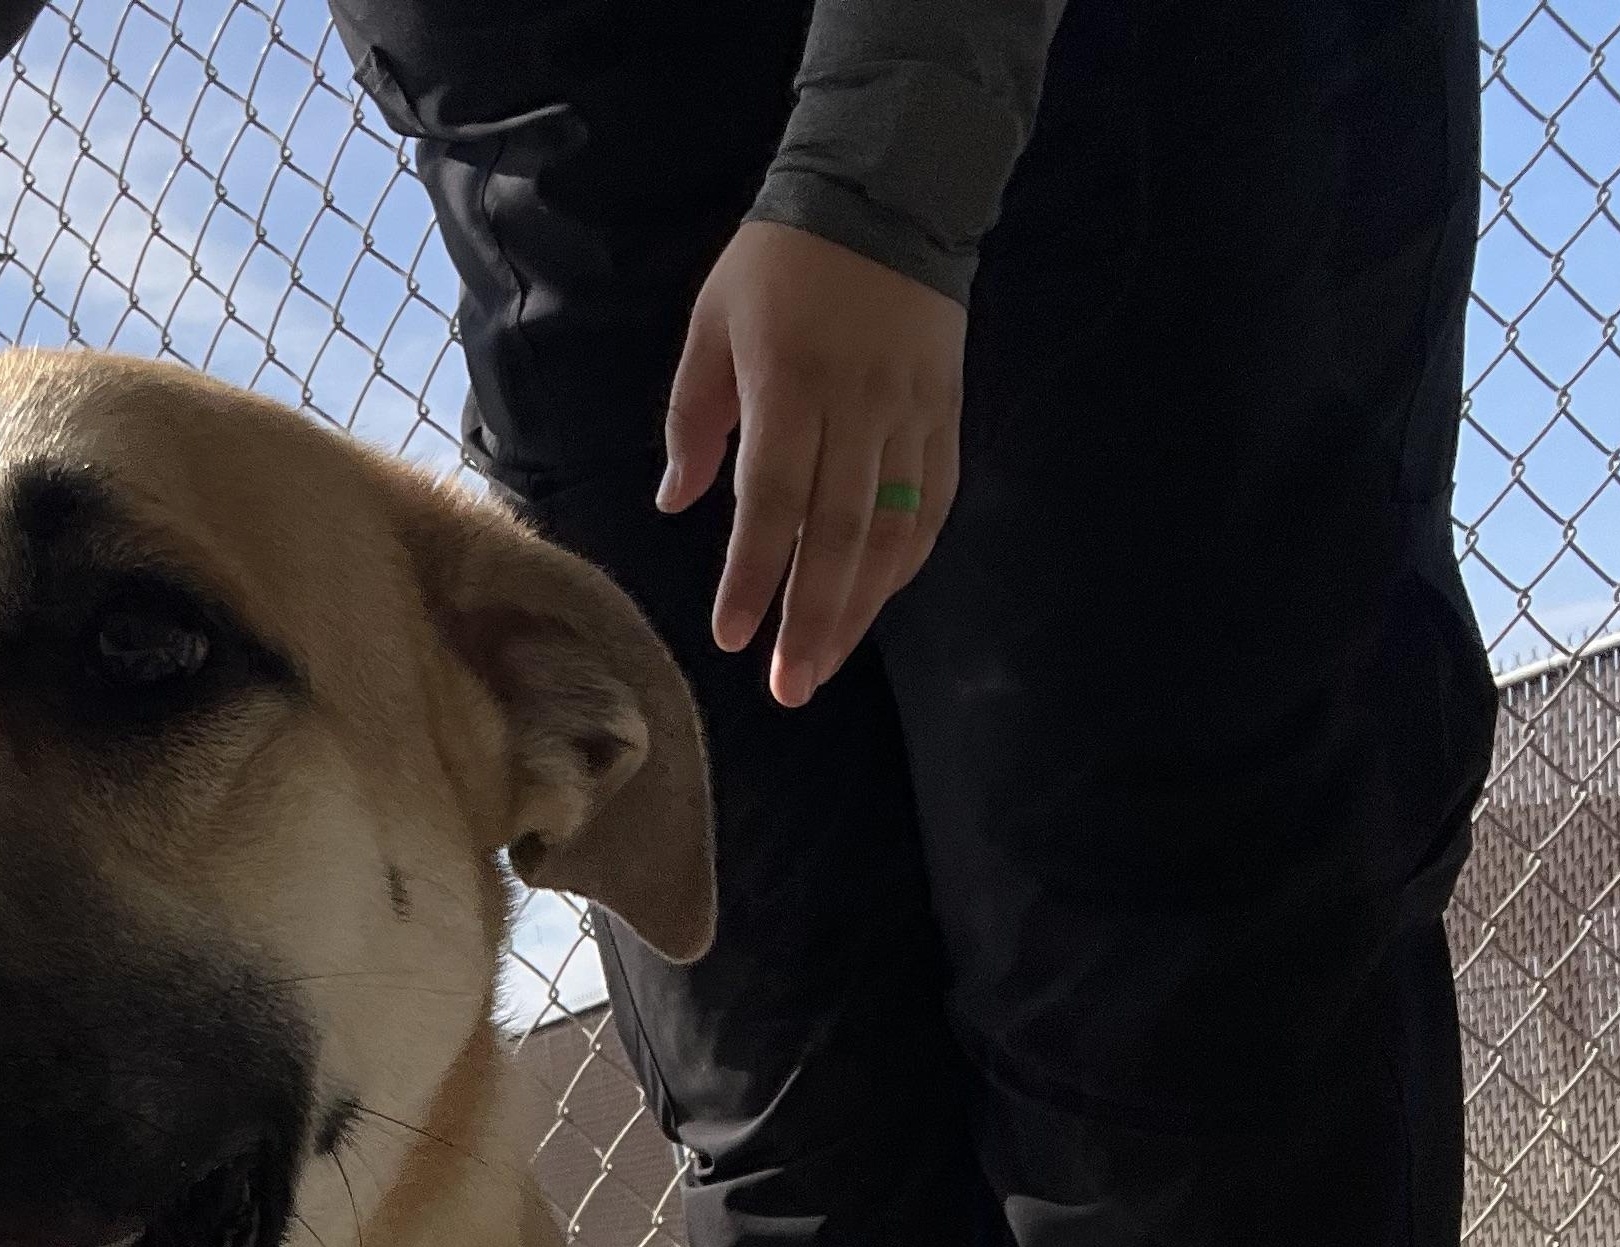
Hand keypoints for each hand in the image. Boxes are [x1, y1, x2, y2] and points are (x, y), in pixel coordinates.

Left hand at [658, 219, 966, 707]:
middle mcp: (856, 406)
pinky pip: (931, 502)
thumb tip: (674, 504)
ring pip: (890, 528)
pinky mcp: (945, 412)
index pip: (772, 500)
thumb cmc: (780, 262)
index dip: (753, 574)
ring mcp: (909, 412)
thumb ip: (692, 418)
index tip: (732, 637)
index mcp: (789, 384)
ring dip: (858, 606)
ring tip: (824, 664)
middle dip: (810, 618)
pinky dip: (905, 560)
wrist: (891, 187)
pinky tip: (875, 602)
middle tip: (788, 686)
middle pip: (836, 532)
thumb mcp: (711, 324)